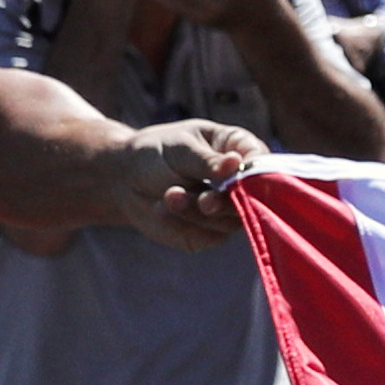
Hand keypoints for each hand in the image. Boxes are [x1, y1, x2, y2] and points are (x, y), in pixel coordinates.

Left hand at [112, 117, 261, 244]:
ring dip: (198, 212)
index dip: (256, 172)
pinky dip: (183, 223)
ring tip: (169, 195)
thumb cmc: (156, 153)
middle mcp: (238, 182)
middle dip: (226, 202)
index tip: (238, 175)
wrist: (124, 179)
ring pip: (228, 221)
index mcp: (237, 149)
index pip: (260, 161)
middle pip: (252, 199)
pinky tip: (161, 209)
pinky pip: (207, 235)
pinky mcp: (208, 233)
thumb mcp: (180, 148)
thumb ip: (207, 160)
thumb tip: (236, 163)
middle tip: (205, 201)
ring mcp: (225, 210)